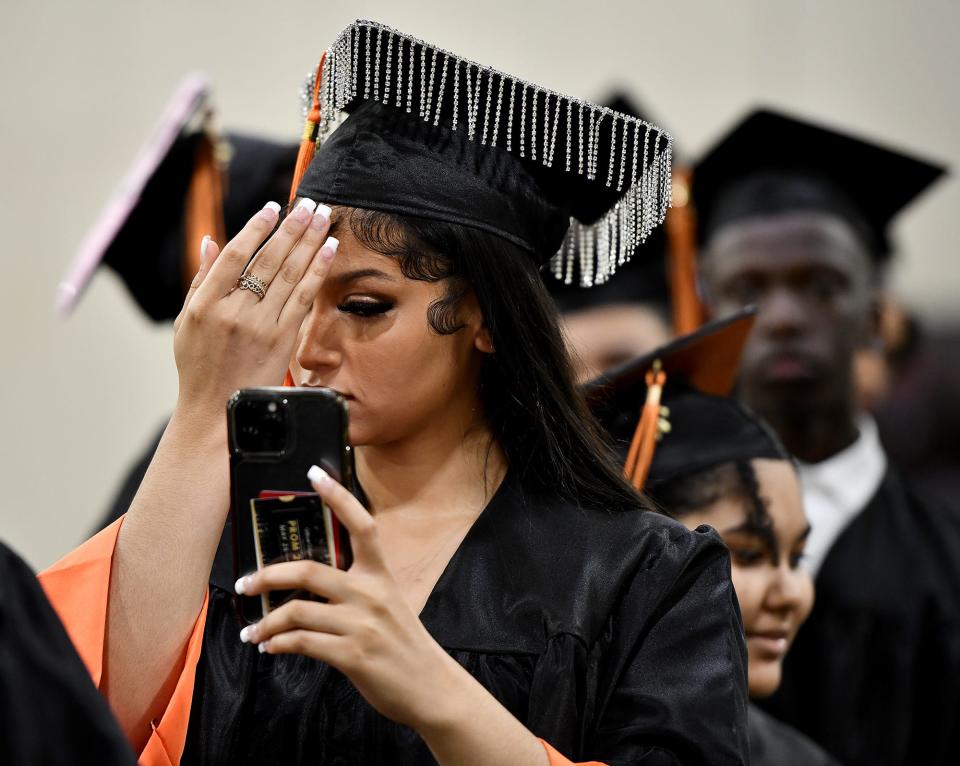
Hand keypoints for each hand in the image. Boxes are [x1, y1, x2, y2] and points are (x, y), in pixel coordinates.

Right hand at [172, 199, 336, 419]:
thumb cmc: (200, 365)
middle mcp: (233, 312)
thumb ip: (202, 280)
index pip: (235, 256)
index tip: (273, 207)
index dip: (256, 228)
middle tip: (309, 204)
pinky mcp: (283, 340)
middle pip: (269, 260)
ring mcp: (260, 326)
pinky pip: (303, 298)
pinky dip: (317, 271)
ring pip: (290, 274)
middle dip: (292, 228)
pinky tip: (329, 251)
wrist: (218, 411)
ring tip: (323, 218)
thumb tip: (212, 240)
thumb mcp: (186, 322)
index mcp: (204, 304)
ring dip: (309, 242)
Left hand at [235, 466, 461, 730]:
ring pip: (296, 611)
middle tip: (247, 583)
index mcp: (381, 575)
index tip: (314, 474)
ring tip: (253, 632)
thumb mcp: (389, 605)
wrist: (430, 687)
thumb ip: (357, 590)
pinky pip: (301, 643)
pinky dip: (278, 644)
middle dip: (268, 576)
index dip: (338, 497)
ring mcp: (361, 625)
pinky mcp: (351, 655)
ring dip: (265, 622)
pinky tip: (271, 648)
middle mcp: (370, 593)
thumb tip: (309, 587)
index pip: (361, 525)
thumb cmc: (405, 645)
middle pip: (308, 571)